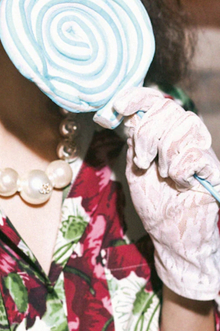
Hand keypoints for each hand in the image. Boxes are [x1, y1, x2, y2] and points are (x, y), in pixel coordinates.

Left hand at [114, 87, 219, 299]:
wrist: (169, 234)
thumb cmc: (152, 200)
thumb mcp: (134, 164)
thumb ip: (133, 138)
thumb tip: (128, 112)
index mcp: (164, 130)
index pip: (156, 99)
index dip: (137, 96)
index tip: (118, 106)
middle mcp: (184, 134)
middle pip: (168, 108)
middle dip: (147, 133)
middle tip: (142, 160)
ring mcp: (201, 149)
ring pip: (184, 124)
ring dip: (164, 152)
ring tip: (163, 174)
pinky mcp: (213, 168)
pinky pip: (195, 153)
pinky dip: (179, 170)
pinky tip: (179, 183)